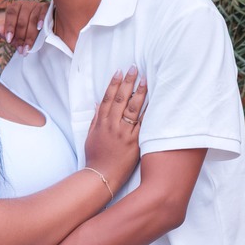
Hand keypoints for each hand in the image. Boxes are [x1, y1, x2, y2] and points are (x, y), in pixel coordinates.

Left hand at [0, 0, 47, 53]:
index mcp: (15, 7)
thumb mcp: (16, 30)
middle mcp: (25, 4)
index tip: (9, 40)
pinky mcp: (47, 7)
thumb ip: (6, 31)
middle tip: (21, 50)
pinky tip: (40, 28)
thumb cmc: (28, 26)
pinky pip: (43, 13)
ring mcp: (37, 5)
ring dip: (30, 36)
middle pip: (22, 21)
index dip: (9, 27)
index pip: (11, 15)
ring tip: (28, 48)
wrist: (47, 22)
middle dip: (21, 37)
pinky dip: (41, 20)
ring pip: (32, 20)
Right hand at [83, 68, 147, 188]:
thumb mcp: (91, 136)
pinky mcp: (134, 142)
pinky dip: (147, 112)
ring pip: (132, 108)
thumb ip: (95, 119)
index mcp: (101, 123)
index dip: (114, 83)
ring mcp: (123, 133)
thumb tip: (98, 103)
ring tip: (145, 79)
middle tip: (135, 68)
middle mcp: (112, 125)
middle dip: (128, 82)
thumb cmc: (96, 157)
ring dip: (139, 92)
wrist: (102, 176)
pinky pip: (142, 124)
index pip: (108, 98)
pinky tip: (154, 102)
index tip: (119, 71)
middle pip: (120, 99)